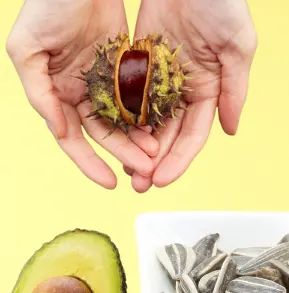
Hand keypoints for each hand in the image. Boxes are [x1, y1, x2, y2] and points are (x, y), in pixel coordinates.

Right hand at [6, 0, 157, 189]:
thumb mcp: (27, 49)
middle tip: (146, 168)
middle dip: (125, 153)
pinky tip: (166, 125)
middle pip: (106, 133)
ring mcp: (107, 80)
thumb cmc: (45, 7)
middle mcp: (82, 92)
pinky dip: (152, 111)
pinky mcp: (128, 65)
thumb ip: (39, 92)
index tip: (109, 183)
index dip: (89, 162)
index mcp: (56, 93)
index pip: (73, 138)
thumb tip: (58, 130)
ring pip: (127, 118)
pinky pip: (142, 94)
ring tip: (158, 152)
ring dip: (141, 137)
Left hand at [128, 0, 256, 191]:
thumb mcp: (238, 47)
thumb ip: (234, 90)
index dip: (180, 159)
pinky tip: (109, 133)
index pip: (194, 133)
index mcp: (211, 87)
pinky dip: (121, 113)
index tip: (164, 179)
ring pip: (147, 118)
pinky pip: (128, 91)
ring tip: (122, 168)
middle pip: (169, 133)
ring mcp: (161, 74)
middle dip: (156, 161)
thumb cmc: (222, 2)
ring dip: (136, 144)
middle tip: (139, 183)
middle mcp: (186, 86)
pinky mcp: (140, 58)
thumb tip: (230, 131)